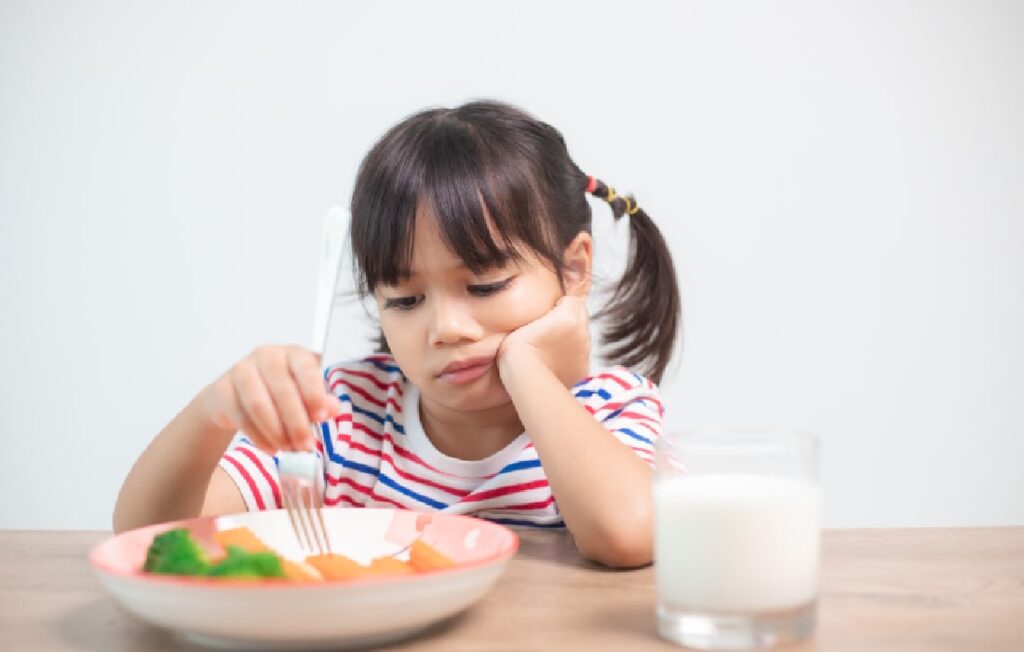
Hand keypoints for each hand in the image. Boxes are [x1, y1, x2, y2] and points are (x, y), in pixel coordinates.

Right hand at [200, 345, 341, 452]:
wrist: (235, 396)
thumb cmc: (278, 392)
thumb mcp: (305, 394)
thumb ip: (321, 402)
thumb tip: (333, 409)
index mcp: (293, 354)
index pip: (305, 368)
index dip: (314, 393)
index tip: (321, 417)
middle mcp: (267, 356)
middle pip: (282, 390)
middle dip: (296, 422)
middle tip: (305, 446)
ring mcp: (241, 371)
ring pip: (259, 405)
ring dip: (277, 432)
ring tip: (289, 449)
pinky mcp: (223, 390)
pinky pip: (241, 417)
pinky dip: (259, 438)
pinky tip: (271, 448)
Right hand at [498, 295, 590, 388]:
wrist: (526, 379)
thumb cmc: (519, 350)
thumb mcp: (525, 321)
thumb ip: (542, 314)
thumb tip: (545, 314)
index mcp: (569, 317)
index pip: (573, 300)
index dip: (560, 305)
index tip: (549, 313)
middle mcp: (582, 333)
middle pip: (582, 316)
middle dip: (571, 318)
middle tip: (551, 327)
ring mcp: (584, 352)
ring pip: (582, 337)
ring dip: (571, 338)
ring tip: (551, 347)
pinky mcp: (583, 369)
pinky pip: (580, 357)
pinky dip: (571, 357)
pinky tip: (555, 361)